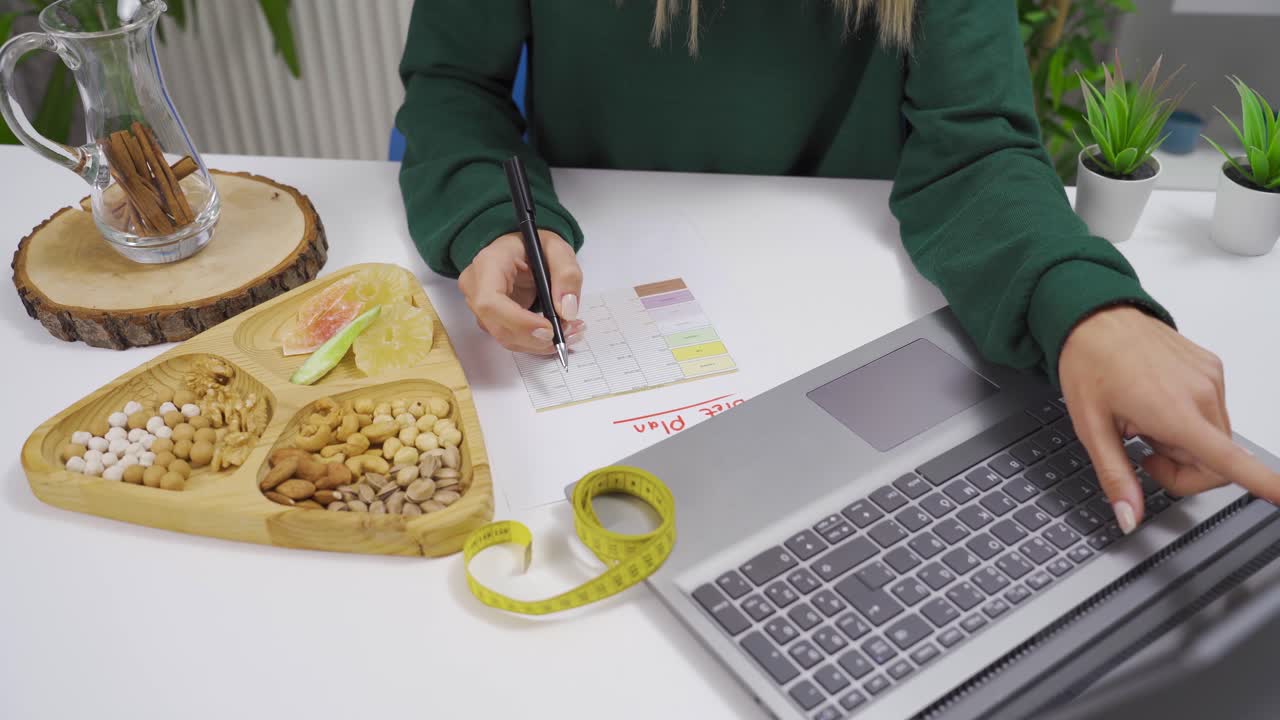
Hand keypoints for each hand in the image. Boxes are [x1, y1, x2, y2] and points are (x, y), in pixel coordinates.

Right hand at [458, 231, 584, 353]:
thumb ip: (566, 274)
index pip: (491, 301)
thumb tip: (567, 310)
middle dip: (536, 337)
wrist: (521, 250)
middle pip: (498, 326)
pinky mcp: (490, 319)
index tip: (549, 329)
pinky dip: (536, 341)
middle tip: (569, 331)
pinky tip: (558, 332)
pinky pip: (511, 338)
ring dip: (540, 343)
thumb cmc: (533, 246)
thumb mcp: (557, 249)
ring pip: (506, 337)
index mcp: (488, 263)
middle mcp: (476, 287)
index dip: (519, 322)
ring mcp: (479, 306)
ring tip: (570, 330)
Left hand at [1059, 306, 1279, 533]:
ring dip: (1184, 443)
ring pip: (1216, 438)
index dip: (1262, 482)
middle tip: (1143, 451)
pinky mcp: (1213, 367)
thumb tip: (1128, 517)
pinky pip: (1213, 411)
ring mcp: (1211, 378)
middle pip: (1217, 461)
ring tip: (1146, 419)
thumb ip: (1115, 477)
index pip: (1228, 458)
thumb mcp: (1091, 428)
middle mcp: (1202, 393)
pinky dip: (1189, 418)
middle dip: (1182, 470)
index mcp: (1173, 411)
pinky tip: (1157, 402)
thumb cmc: (1088, 363)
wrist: (1094, 315)